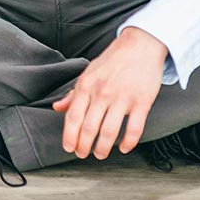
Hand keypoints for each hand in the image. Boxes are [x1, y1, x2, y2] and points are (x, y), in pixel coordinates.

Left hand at [52, 27, 168, 158]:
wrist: (141, 44)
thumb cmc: (113, 60)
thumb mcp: (88, 72)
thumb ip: (73, 93)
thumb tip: (57, 107)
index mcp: (87, 85)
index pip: (73, 116)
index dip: (69, 136)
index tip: (69, 148)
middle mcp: (102, 93)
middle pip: (89, 128)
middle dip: (84, 146)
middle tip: (83, 154)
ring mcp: (123, 98)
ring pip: (109, 132)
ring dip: (103, 148)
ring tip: (100, 154)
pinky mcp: (142, 102)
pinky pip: (134, 128)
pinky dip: (128, 142)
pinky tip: (124, 148)